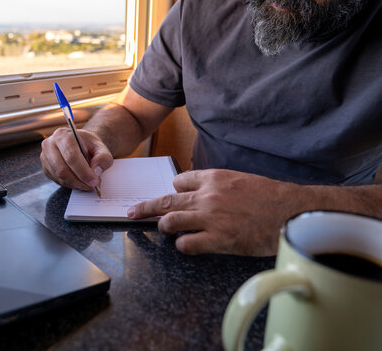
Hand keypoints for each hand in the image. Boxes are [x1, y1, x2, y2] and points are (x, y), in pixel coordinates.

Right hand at [40, 127, 113, 189]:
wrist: (79, 143)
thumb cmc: (88, 145)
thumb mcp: (101, 147)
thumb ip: (103, 157)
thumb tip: (95, 171)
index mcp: (64, 135)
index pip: (71, 156)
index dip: (83, 172)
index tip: (94, 181)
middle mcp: (50, 144)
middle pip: (62, 169)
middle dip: (80, 181)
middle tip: (92, 185)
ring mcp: (45, 156)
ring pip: (60, 177)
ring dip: (76, 184)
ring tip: (88, 184)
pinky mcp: (45, 168)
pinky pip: (58, 180)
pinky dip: (71, 184)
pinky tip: (79, 181)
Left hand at [127, 169, 303, 255]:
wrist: (292, 211)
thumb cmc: (271, 196)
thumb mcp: (241, 180)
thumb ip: (217, 185)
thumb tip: (198, 191)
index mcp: (214, 178)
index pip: (178, 182)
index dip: (173, 190)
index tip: (170, 196)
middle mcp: (207, 196)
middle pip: (165, 201)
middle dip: (144, 207)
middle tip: (131, 212)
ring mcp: (211, 218)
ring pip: (170, 221)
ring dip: (164, 226)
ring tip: (165, 229)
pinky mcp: (218, 240)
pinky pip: (186, 244)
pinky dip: (182, 245)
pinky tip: (187, 245)